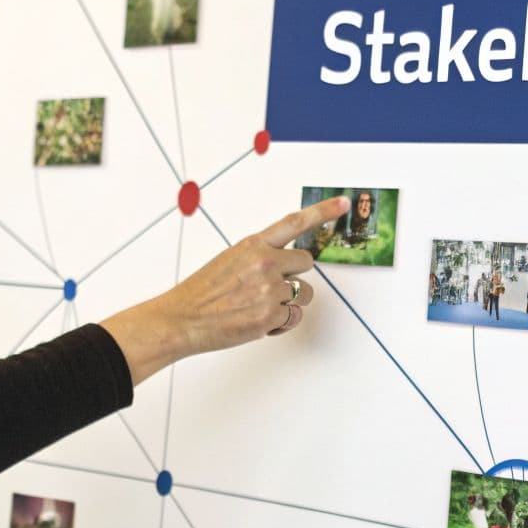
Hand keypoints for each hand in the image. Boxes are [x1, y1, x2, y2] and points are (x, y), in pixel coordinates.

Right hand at [101, 196, 349, 384]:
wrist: (183, 319)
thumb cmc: (202, 292)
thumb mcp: (229, 260)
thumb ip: (259, 256)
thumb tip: (282, 263)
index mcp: (254, 245)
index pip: (295, 223)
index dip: (323, 212)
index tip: (343, 204)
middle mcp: (265, 263)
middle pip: (306, 264)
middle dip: (294, 276)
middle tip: (270, 287)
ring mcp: (270, 290)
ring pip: (304, 294)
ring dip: (289, 302)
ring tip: (260, 307)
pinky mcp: (271, 316)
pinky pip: (294, 318)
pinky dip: (282, 324)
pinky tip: (260, 322)